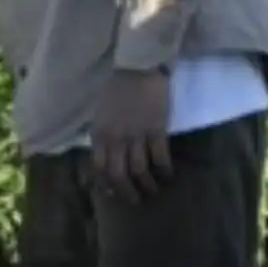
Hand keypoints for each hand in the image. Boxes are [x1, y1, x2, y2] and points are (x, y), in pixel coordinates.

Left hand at [91, 67, 172, 203]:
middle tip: (136, 199)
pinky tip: (168, 174)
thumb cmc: (116, 89)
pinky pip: (160, 158)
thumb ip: (101, 136)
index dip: (108, 185)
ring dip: (147, 185)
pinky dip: (164, 170)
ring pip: (140, 171)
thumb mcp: (99, 114)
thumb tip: (104, 160)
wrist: (137, 67)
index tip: (115, 193)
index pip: (100, 168)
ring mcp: (136, 135)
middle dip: (128, 192)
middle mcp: (116, 138)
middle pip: (119, 175)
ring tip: (153, 189)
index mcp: (100, 134)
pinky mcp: (156, 130)